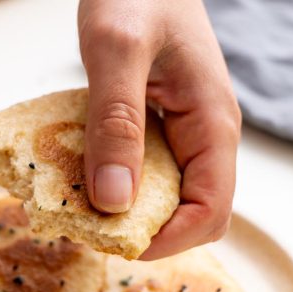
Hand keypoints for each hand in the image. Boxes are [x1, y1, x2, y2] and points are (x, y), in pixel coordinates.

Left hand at [78, 0, 240, 258]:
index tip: (116, 241)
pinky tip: (84, 175)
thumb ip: (117, 123)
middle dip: (143, 230)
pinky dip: (116, 185)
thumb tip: (114, 200)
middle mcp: (203, 139)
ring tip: (81, 202)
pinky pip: (145, 174)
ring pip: (165, 199)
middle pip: (189, 215)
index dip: (168, 240)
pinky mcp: (158, 130)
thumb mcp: (117, 49)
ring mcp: (181, 136)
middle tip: (91, 222)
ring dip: (126, 211)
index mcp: (211, 126)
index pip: (210, 212)